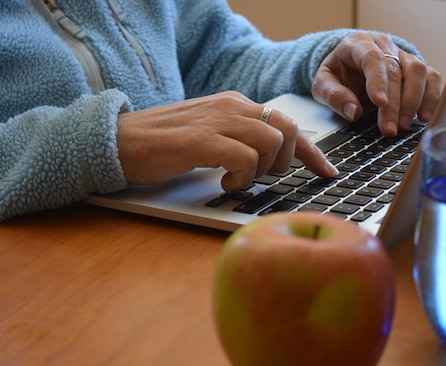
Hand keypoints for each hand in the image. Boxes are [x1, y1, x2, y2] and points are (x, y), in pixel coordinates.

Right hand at [116, 91, 337, 190]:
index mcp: (235, 104)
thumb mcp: (208, 136)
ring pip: (272, 141)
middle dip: (284, 161)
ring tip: (236, 178)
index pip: (288, 122)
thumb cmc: (161, 145)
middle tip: (258, 176)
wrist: (118, 141)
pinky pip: (245, 158)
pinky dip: (242, 176)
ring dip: (262, 169)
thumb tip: (267, 159)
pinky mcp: (202, 140)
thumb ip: (237, 139)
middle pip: (288, 129)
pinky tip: (223, 181)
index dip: (312, 152)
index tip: (326, 172)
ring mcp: (217, 121)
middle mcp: (232, 107)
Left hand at [312, 32, 441, 136]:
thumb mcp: (322, 85)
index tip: (379, 103)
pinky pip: (431, 78)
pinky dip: (431, 97)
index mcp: (358, 45)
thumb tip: (353, 112)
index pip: (372, 58)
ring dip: (414, 101)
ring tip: (404, 125)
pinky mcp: (415, 69)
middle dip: (395, 103)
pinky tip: (424, 116)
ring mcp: (402, 55)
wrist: (347, 67)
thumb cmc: (336, 75)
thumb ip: (334, 96)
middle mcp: (384, 46)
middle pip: (397, 70)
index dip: (378, 81)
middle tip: (390, 129)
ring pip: (418, 71)